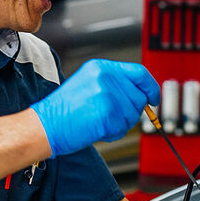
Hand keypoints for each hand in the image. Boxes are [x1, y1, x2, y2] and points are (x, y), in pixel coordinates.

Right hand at [30, 59, 159, 157]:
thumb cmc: (63, 110)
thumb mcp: (88, 85)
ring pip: (133, 114)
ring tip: (99, 122)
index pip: (139, 73)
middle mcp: (105, 76)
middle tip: (110, 117)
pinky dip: (114, 133)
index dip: (151, 87)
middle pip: (139, 96)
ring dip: (121, 123)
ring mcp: (107, 93)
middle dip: (130, 112)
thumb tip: (141, 94)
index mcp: (101, 67)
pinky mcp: (107, 112)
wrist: (45, 125)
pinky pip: (123, 126)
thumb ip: (114, 85)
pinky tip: (97, 129)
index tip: (154, 98)